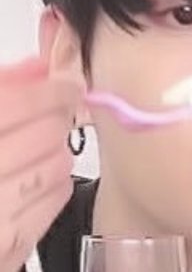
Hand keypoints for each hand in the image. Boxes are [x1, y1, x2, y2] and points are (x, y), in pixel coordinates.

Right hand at [0, 57, 81, 271]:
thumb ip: (5, 86)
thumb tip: (43, 64)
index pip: (18, 102)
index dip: (52, 87)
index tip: (68, 83)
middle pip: (49, 130)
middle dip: (57, 117)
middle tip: (53, 113)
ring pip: (60, 162)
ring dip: (56, 150)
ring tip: (34, 150)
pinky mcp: (11, 244)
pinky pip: (58, 195)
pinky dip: (56, 180)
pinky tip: (34, 178)